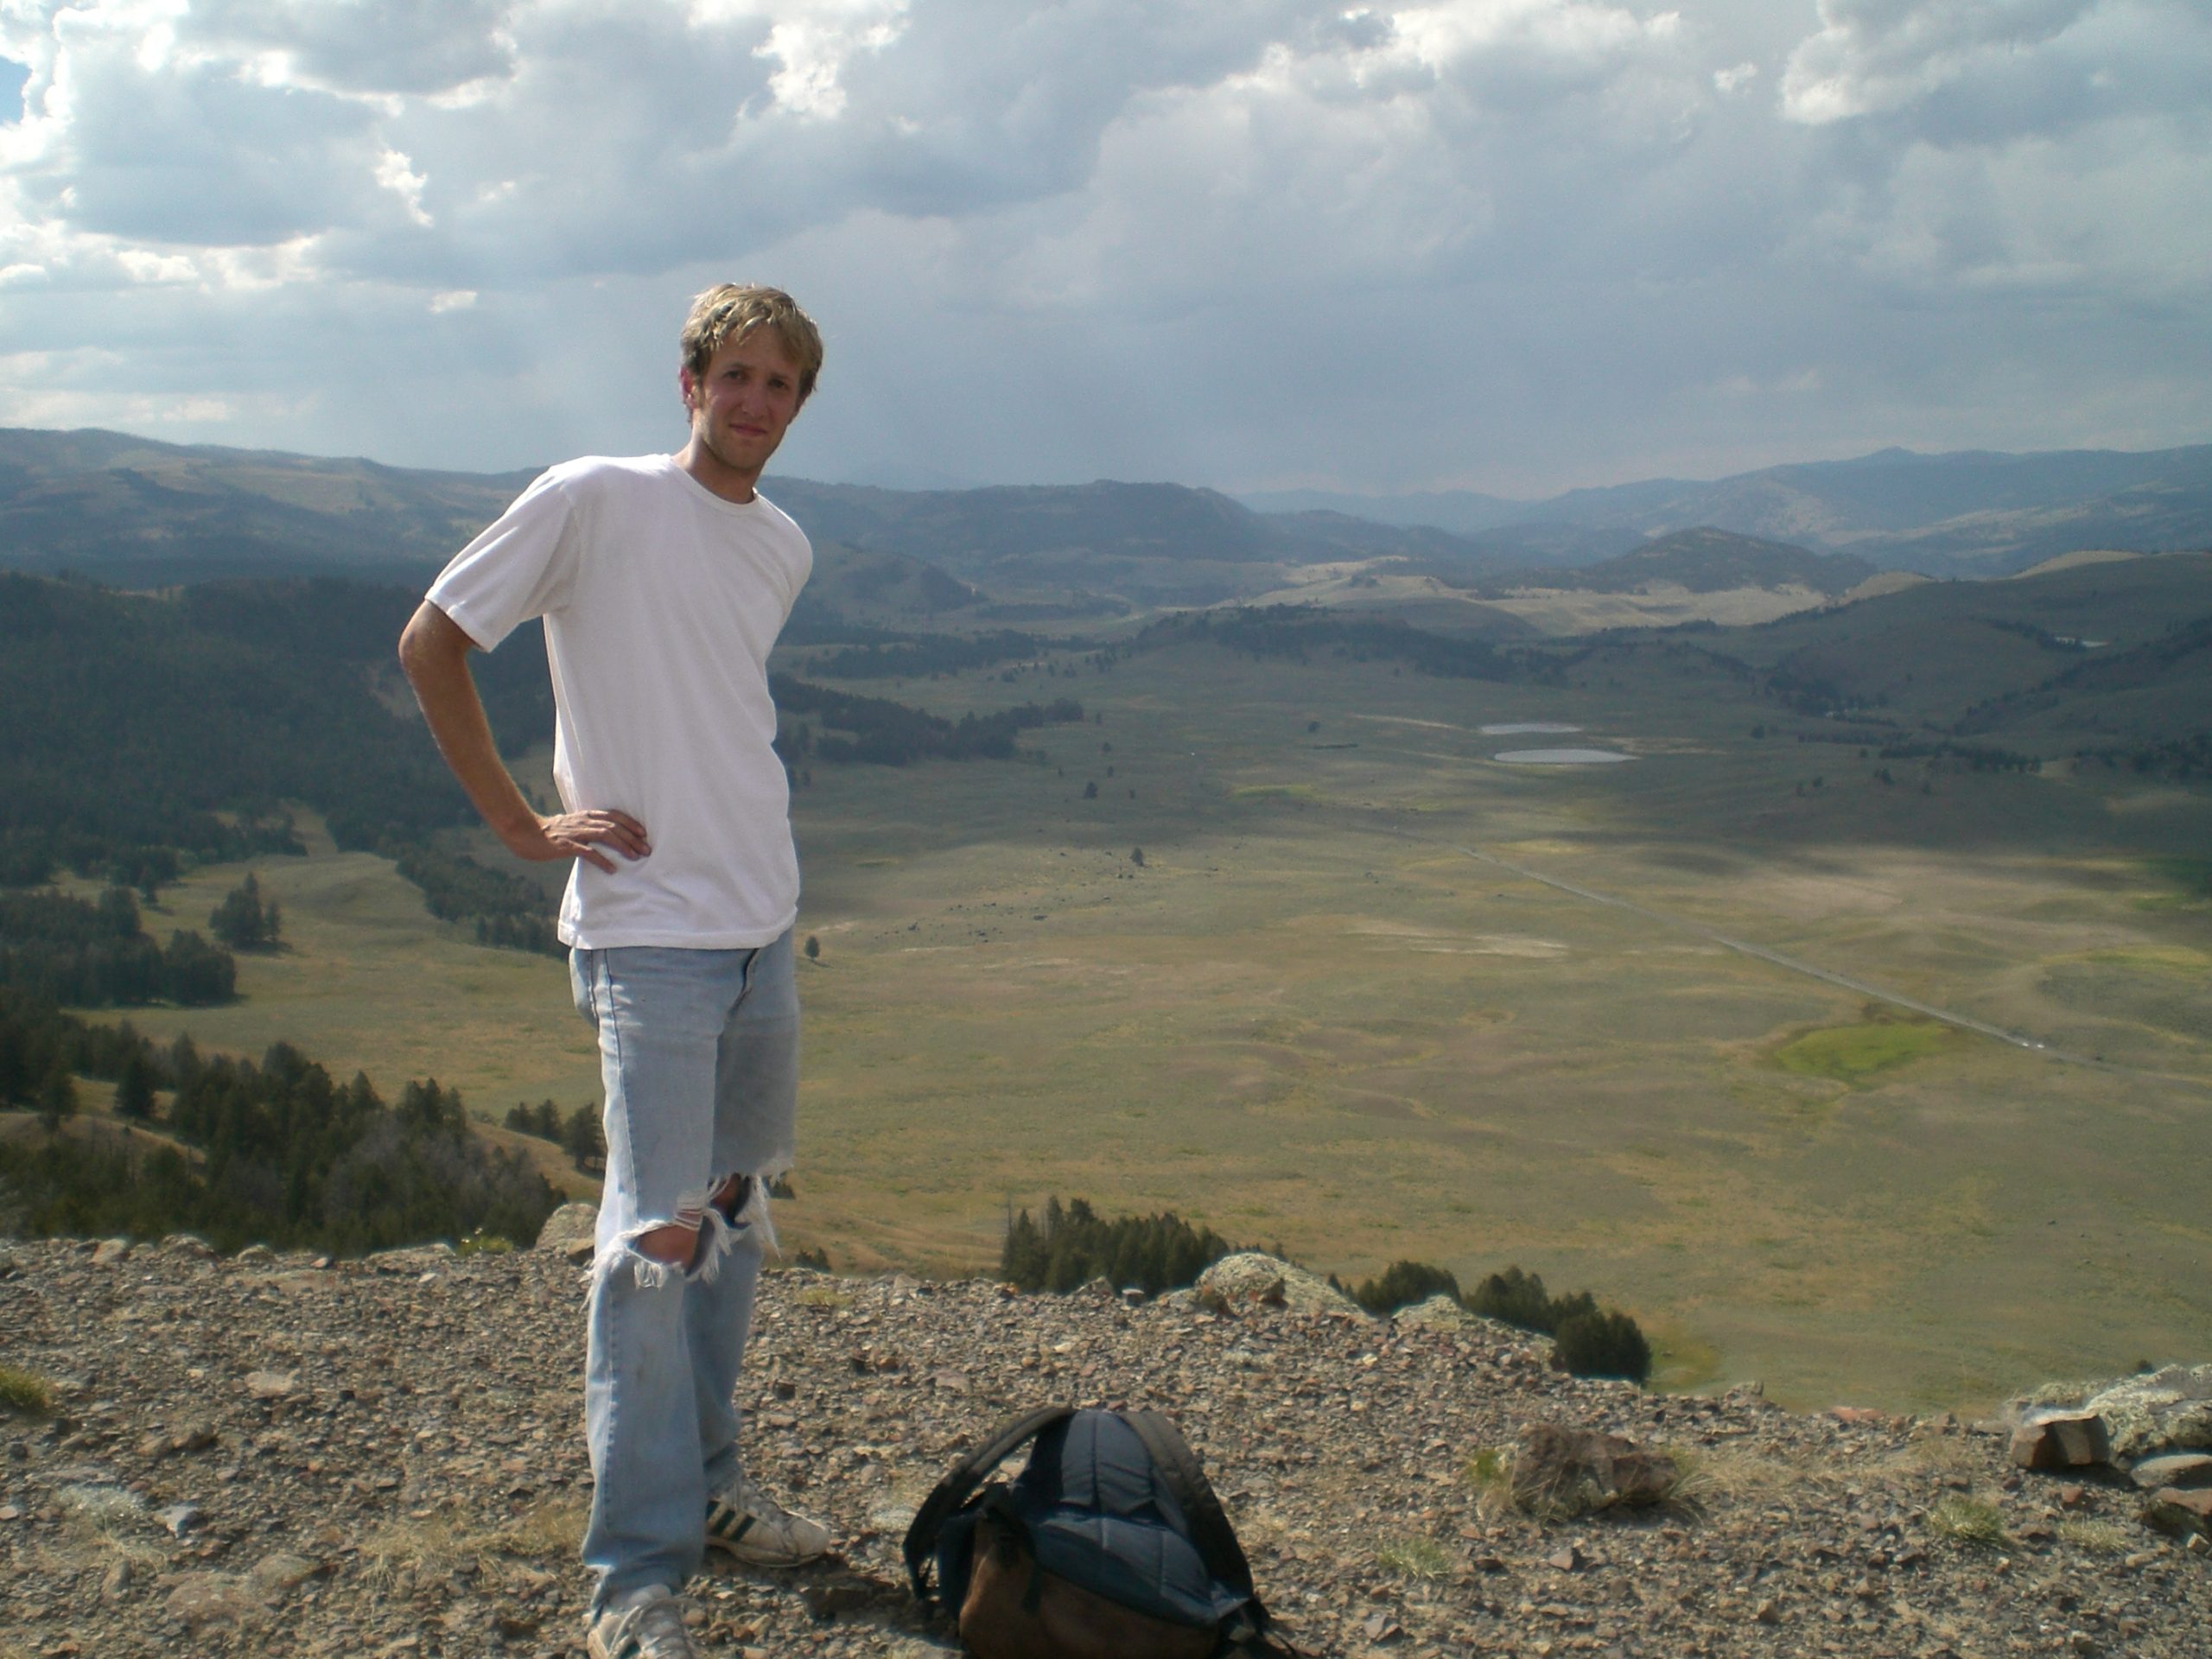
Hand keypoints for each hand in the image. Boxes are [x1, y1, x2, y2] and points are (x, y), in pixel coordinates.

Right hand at [506, 808, 650, 873]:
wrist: (525, 833)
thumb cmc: (550, 833)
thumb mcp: (572, 825)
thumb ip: (588, 828)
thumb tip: (606, 836)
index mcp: (585, 816)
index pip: (613, 815)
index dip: (630, 823)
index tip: (643, 833)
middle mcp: (583, 821)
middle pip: (614, 826)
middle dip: (633, 838)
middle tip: (646, 850)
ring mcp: (575, 832)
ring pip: (605, 835)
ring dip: (623, 846)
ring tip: (635, 857)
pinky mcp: (566, 845)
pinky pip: (588, 852)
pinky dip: (602, 860)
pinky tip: (612, 869)